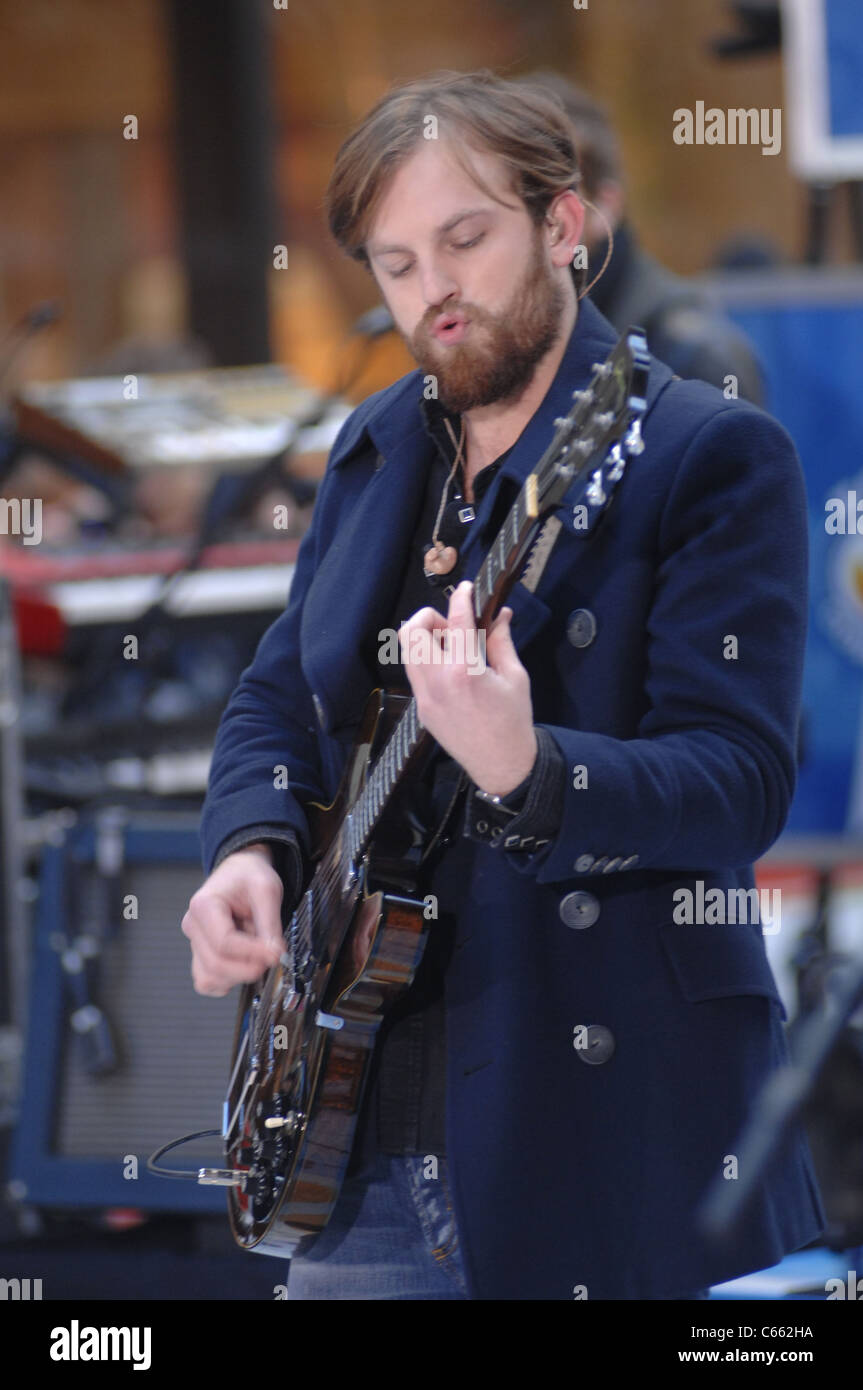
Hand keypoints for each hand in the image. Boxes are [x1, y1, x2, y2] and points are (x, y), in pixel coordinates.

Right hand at [181, 844, 283, 996]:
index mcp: (203, 905)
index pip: (224, 942)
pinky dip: (227, 981)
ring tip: (255, 954)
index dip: (252, 953)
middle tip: (272, 958)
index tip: (276, 953)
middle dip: (248, 968)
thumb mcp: (267, 890)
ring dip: (238, 976)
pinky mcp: (200, 956)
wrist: (239, 874)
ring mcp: (194, 943)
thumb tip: (275, 955)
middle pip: (215, 964)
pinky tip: (243, 964)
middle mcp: (193, 926)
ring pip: (209, 978)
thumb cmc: (249, 877)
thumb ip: (270, 924)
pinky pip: (208, 982)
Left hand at [398, 580, 537, 795]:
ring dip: (425, 639)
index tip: (467, 589)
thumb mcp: (515, 677)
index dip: (461, 598)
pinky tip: (451, 669)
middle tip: (452, 626)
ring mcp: (424, 697)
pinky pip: (415, 673)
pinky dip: (427, 660)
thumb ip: (502, 642)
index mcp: (465, 671)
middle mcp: (437, 681)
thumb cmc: (514, 721)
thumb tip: (500, 615)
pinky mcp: (422, 708)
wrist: (502, 765)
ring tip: (451, 646)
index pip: (455, 621)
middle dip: (429, 618)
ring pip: (407, 652)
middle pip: (411, 631)